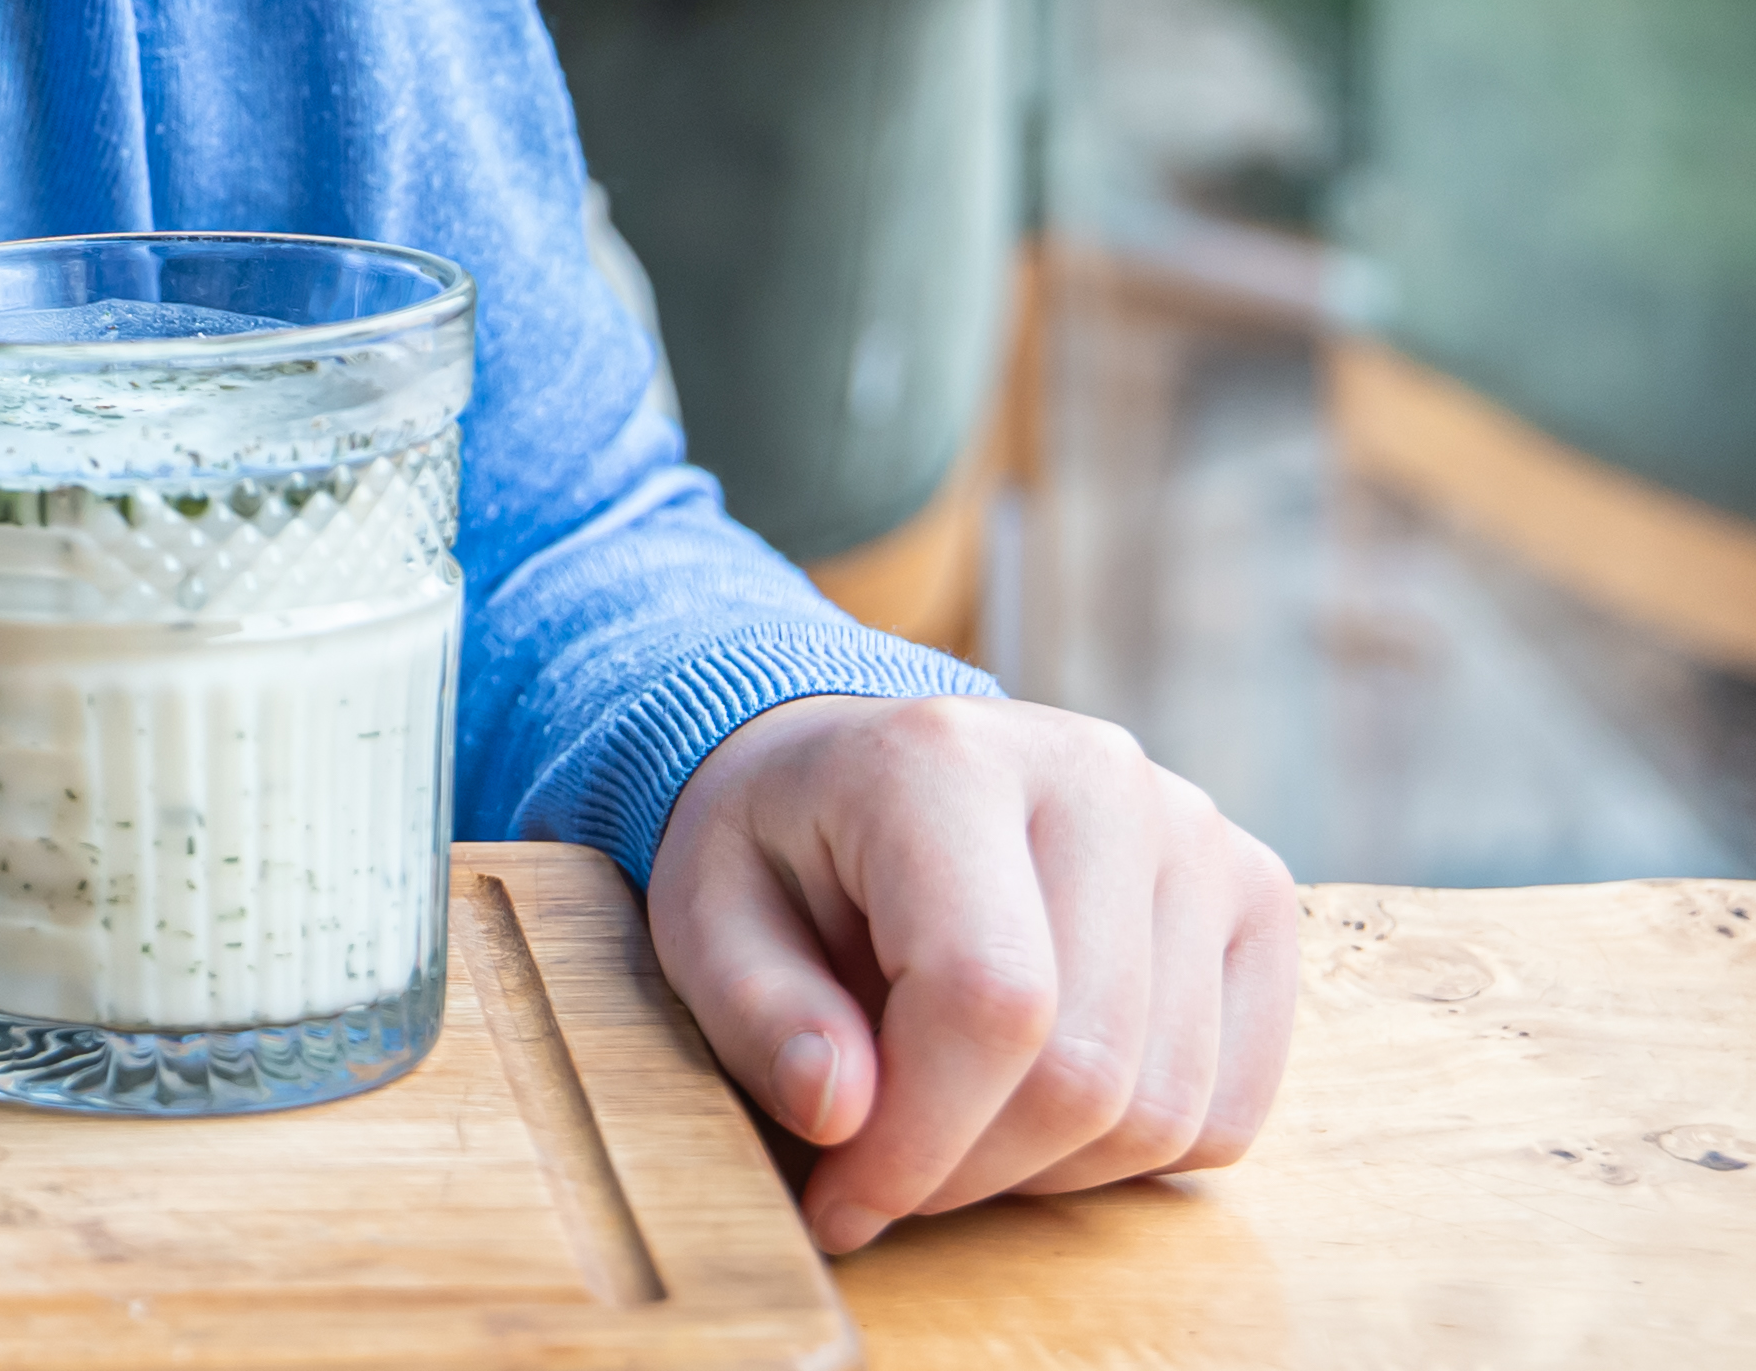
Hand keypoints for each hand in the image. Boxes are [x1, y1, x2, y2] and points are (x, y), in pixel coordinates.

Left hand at [651, 692, 1299, 1252]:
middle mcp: (1098, 775)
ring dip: (1043, 1170)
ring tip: (950, 1119)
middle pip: (1086, 1072)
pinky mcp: (1256, 894)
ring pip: (1164, 1110)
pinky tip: (1034, 1093)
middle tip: (881, 1175)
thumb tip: (840, 1113)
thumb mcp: (705, 913)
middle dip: (969, 1170)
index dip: (920, 1140)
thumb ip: (757, 1011)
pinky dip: (1129, 1152)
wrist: (867, 770)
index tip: (843, 1203)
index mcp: (947, 759)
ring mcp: (1196, 832)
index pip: (987, 999)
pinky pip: (1226, 1110)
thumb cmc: (784, 848)